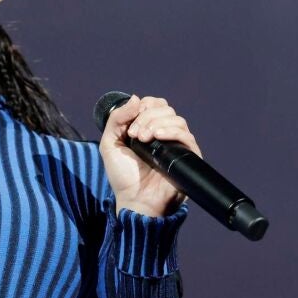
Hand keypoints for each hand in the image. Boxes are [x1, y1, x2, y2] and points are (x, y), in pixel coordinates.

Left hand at [98, 94, 203, 217]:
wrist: (135, 200)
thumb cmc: (123, 176)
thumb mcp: (110, 144)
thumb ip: (117, 119)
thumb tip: (136, 98)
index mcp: (148, 128)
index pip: (154, 104)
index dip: (143, 107)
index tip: (130, 125)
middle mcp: (165, 134)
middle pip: (165, 109)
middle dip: (146, 117)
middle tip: (134, 135)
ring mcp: (177, 144)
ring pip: (176, 119)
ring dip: (156, 123)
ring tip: (142, 139)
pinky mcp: (188, 156)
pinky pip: (186, 135)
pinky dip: (170, 131)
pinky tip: (157, 137)